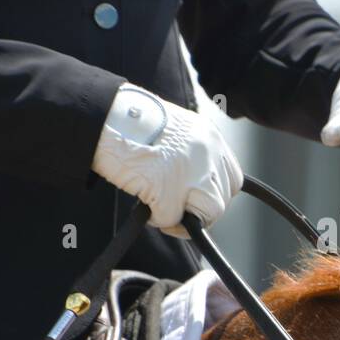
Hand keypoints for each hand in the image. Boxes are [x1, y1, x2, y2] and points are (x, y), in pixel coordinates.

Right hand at [91, 84, 242, 236]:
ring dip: (182, 218)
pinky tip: (146, 203)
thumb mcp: (176, 132)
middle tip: (178, 210)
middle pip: (221, 201)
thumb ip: (193, 155)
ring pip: (206, 214)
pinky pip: (171, 220)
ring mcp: (190, 173)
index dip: (216, 194)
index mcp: (211, 138)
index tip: (199, 199)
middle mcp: (207, 154)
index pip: (233, 178)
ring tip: (161, 209)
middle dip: (201, 211)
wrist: (106, 119)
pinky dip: (158, 218)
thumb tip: (195, 188)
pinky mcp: (167, 190)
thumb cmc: (133, 126)